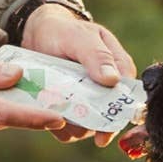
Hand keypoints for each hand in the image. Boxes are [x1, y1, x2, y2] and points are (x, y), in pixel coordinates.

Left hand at [21, 3, 136, 147]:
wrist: (36, 35)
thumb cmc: (63, 31)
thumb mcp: (80, 37)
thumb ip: (97, 55)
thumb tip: (113, 80)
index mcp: (119, 69)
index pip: (127, 97)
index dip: (118, 115)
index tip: (104, 129)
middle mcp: (106, 90)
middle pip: (107, 118)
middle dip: (90, 123)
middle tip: (71, 118)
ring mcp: (88, 103)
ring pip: (86, 128)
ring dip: (71, 124)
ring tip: (53, 106)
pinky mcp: (69, 113)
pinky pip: (66, 130)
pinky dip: (56, 125)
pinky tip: (45, 112)